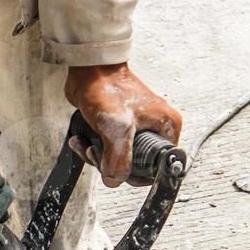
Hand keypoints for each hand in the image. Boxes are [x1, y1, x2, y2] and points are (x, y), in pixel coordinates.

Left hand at [64, 64, 182, 187]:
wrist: (88, 69)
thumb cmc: (107, 88)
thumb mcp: (117, 128)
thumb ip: (119, 160)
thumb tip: (115, 180)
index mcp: (167, 128)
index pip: (158, 169)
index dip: (135, 175)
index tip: (117, 167)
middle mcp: (157, 129)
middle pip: (136, 167)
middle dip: (111, 165)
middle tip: (97, 152)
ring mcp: (139, 129)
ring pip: (120, 160)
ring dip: (99, 158)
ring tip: (87, 144)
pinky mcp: (122, 128)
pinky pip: (109, 150)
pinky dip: (94, 149)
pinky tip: (82, 140)